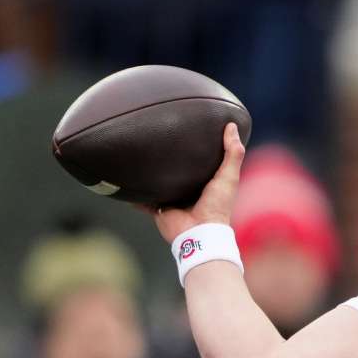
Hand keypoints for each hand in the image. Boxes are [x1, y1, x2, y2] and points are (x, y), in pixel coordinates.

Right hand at [139, 123, 245, 244]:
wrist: (198, 231)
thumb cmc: (217, 205)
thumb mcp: (229, 176)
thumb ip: (233, 153)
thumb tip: (232, 125)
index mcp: (205, 182)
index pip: (199, 161)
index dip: (196, 147)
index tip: (188, 129)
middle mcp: (188, 190)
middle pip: (176, 171)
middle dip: (169, 160)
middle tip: (157, 140)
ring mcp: (172, 200)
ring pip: (158, 184)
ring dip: (150, 175)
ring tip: (138, 157)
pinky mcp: (158, 208)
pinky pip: (143, 200)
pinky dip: (134, 195)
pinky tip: (124, 184)